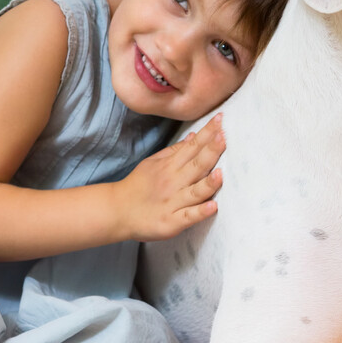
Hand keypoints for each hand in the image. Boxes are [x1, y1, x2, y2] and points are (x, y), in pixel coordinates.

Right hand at [115, 114, 225, 241]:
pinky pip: (188, 216)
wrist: (117, 211)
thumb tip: (194, 135)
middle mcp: (173, 182)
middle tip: (224, 136)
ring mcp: (173, 203)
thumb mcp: (153, 163)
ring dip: (209, 183)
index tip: (221, 119)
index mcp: (170, 166)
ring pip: (195, 192)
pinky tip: (212, 207)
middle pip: (197, 165)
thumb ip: (175, 150)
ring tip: (221, 174)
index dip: (207, 133)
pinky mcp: (171, 222)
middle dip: (211, 151)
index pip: (192, 146)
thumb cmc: (138, 186)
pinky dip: (200, 212)